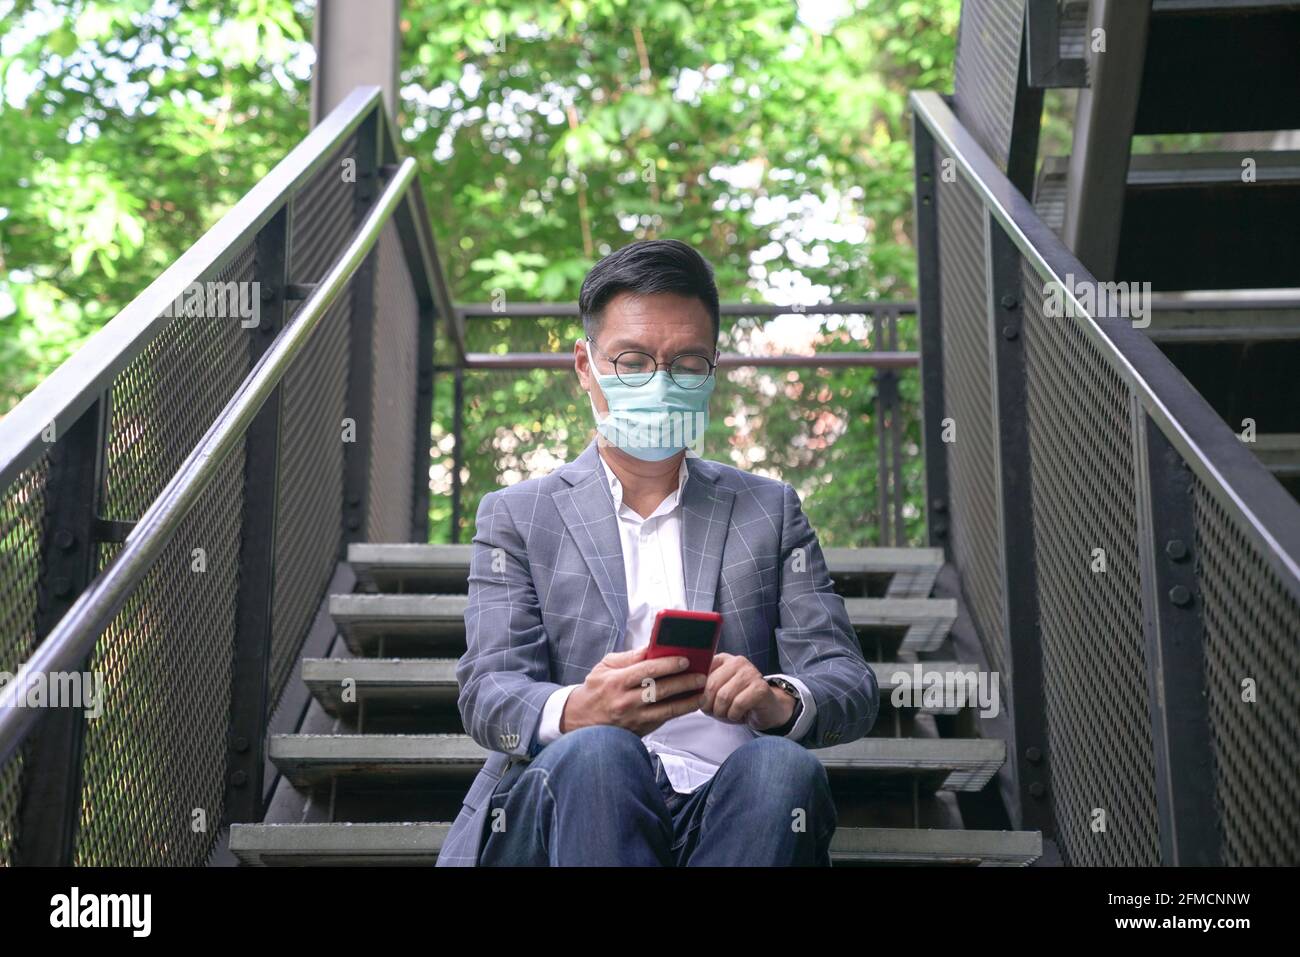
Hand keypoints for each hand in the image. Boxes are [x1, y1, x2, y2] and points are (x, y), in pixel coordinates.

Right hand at [560, 646, 707, 736]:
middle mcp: (625, 701)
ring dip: (688, 700)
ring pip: (666, 710)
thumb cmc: (596, 688)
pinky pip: (664, 720)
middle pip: (661, 690)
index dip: (668, 664)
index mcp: (616, 681)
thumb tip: (653, 646)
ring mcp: (633, 719)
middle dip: (684, 682)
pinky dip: (679, 712)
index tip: (685, 660)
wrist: (580, 720)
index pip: (647, 670)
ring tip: (702, 691)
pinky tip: (691, 703)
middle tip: (702, 675)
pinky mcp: (639, 731)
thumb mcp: (605, 666)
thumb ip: (630, 657)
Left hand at [699, 653, 795, 730]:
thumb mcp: (717, 692)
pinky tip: (739, 714)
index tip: (703, 703)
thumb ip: (703, 687)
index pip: (701, 672)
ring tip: (728, 714)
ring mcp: (751, 672)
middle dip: (709, 705)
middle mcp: (737, 661)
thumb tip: (688, 690)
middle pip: (711, 685)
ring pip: (724, 696)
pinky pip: (738, 705)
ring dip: (722, 712)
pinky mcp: (760, 687)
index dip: (698, 692)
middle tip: (715, 712)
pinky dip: (734, 715)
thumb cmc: (737, 701)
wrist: (766, 709)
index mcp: (723, 659)